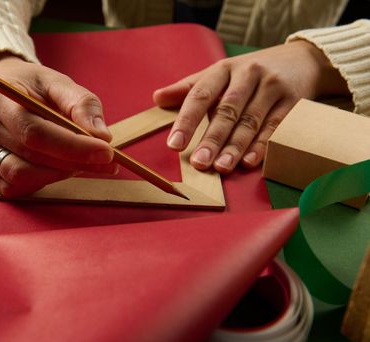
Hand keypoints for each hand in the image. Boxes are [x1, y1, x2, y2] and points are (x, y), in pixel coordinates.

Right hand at [0, 55, 116, 195]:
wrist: (6, 90)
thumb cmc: (34, 87)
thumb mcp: (59, 83)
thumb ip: (82, 104)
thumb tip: (102, 136)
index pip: (35, 131)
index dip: (73, 146)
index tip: (106, 151)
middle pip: (31, 155)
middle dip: (75, 162)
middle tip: (107, 161)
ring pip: (22, 176)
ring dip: (59, 174)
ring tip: (81, 162)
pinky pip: (15, 188)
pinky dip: (42, 182)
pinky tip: (58, 169)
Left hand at [154, 40, 349, 173]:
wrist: (299, 60)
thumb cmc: (248, 73)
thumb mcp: (218, 73)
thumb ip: (188, 88)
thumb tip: (157, 98)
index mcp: (223, 69)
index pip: (200, 95)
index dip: (186, 121)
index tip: (174, 144)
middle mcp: (247, 75)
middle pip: (227, 111)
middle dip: (212, 139)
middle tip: (199, 163)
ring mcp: (271, 87)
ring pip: (250, 121)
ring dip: (235, 147)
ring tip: (221, 167)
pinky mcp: (292, 101)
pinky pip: (275, 127)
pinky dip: (262, 146)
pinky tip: (249, 162)